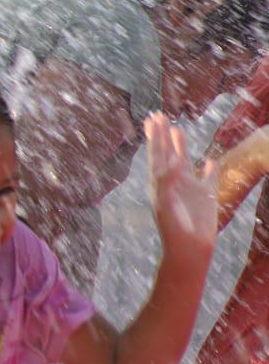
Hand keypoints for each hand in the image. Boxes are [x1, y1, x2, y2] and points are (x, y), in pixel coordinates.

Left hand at [146, 114, 218, 256]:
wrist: (188, 248)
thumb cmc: (173, 226)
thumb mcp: (165, 201)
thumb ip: (166, 180)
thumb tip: (173, 159)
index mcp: (159, 181)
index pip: (156, 153)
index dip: (154, 136)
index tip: (152, 119)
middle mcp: (173, 181)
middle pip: (167, 152)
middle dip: (162, 135)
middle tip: (158, 115)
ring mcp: (190, 187)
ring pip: (186, 161)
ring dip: (181, 146)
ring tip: (176, 130)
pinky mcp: (206, 196)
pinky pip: (209, 178)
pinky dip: (209, 169)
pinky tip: (210, 160)